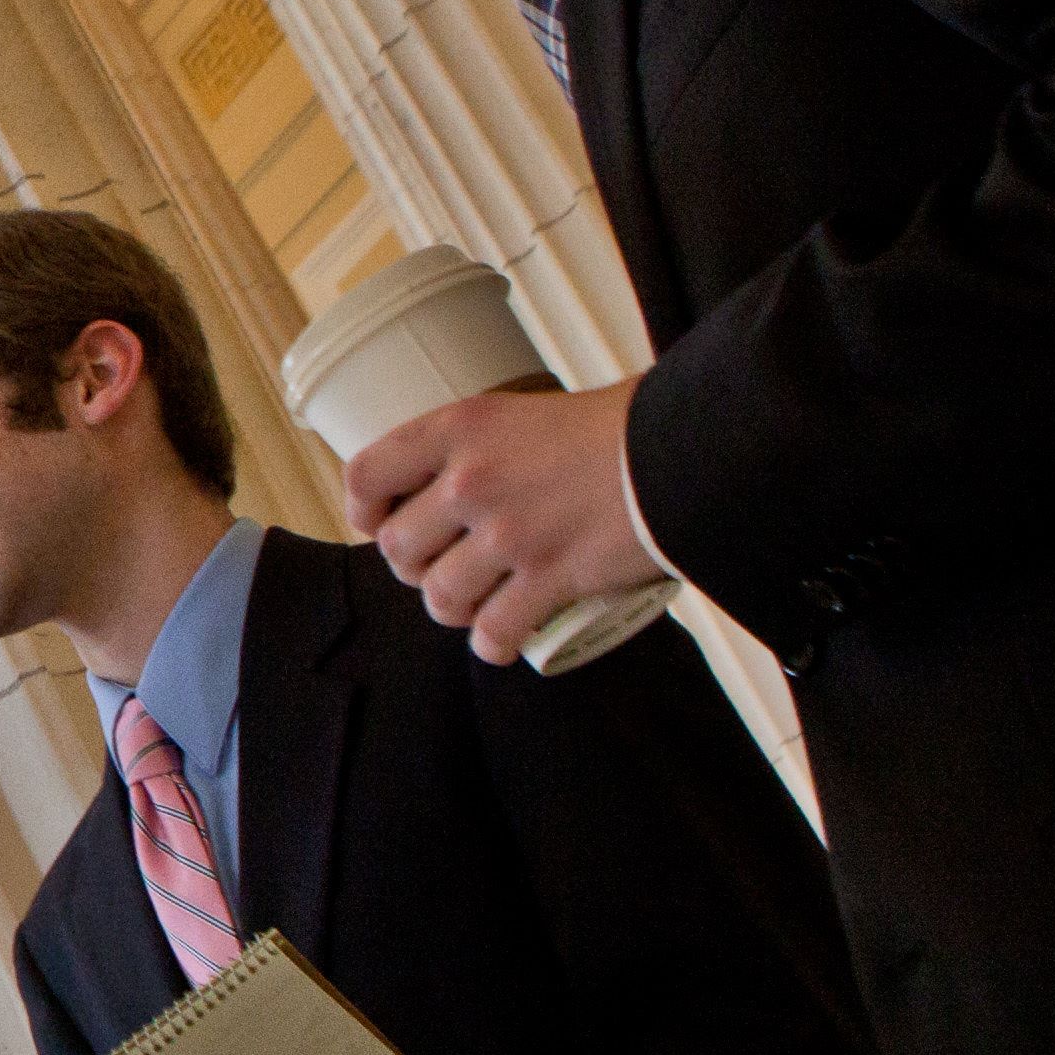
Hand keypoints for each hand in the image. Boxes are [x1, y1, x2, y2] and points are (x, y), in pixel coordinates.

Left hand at [342, 379, 657, 662]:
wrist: (692, 449)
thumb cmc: (626, 424)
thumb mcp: (535, 410)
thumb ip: (495, 444)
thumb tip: (475, 472)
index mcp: (461, 428)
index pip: (367, 473)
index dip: (362, 508)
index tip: (375, 522)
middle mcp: (472, 480)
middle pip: (398, 548)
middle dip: (413, 567)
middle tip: (440, 566)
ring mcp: (509, 533)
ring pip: (440, 597)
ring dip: (450, 610)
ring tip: (472, 605)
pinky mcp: (550, 578)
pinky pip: (495, 631)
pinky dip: (493, 644)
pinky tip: (502, 642)